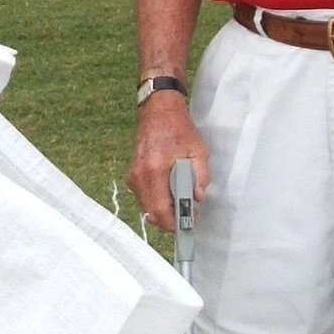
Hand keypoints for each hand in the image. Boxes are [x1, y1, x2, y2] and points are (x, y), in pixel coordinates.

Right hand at [129, 91, 209, 232]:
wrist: (159, 111)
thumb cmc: (180, 129)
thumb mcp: (198, 151)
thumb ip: (200, 176)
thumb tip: (198, 198)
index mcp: (155, 170)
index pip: (161, 210)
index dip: (175, 223)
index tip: (190, 223)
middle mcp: (140, 175)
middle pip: (152, 214)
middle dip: (170, 220)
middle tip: (188, 215)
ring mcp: (134, 176)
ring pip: (147, 208)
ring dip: (164, 211)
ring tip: (181, 201)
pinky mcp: (132, 175)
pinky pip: (144, 198)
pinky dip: (157, 201)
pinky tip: (170, 192)